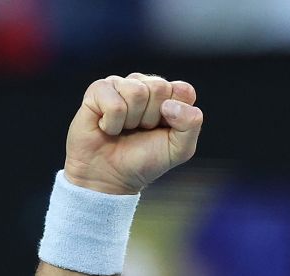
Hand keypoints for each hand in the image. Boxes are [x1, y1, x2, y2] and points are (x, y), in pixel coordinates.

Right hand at [63, 73, 203, 194]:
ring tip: (125, 129)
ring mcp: (121, 84)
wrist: (110, 176)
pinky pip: (114, 103)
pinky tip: (108, 127)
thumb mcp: (180, 149)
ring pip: (137, 92)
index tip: (165, 129)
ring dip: (132, 120)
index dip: (176, 114)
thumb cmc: (145, 160)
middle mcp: (145, 85)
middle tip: (141, 130)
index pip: (184, 90)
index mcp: (169, 96)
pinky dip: (113, 124)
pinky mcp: (98, 90)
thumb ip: (191, 124)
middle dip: (152, 118)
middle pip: (159, 88)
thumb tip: (169, 104)